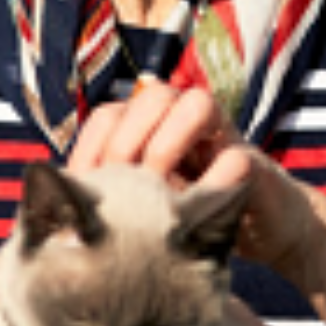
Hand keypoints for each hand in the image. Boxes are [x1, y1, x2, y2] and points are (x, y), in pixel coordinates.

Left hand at [67, 82, 320, 277]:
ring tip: (157, 183)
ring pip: (194, 101)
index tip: (79, 187)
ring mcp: (223, 137)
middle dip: (125, 141)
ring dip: (167, 142)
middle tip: (116, 184)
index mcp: (153, 129)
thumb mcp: (143, 207)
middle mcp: (187, 122)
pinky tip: (194, 206)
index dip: (91, 145)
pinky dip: (214, 177)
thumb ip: (112, 197)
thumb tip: (60, 210)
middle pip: (150, 96)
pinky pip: (236, 154)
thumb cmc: (192, 220)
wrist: (265, 229)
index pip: (111, 114)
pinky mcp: (253, 164)